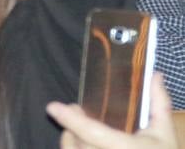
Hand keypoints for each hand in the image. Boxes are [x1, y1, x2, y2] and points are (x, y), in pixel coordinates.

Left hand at [47, 73, 177, 148]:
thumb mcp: (164, 131)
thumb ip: (159, 102)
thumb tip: (155, 74)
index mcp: (126, 148)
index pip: (92, 133)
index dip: (71, 120)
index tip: (52, 106)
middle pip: (79, 143)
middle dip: (72, 127)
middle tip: (75, 111)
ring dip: (70, 141)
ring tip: (75, 129)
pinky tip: (79, 143)